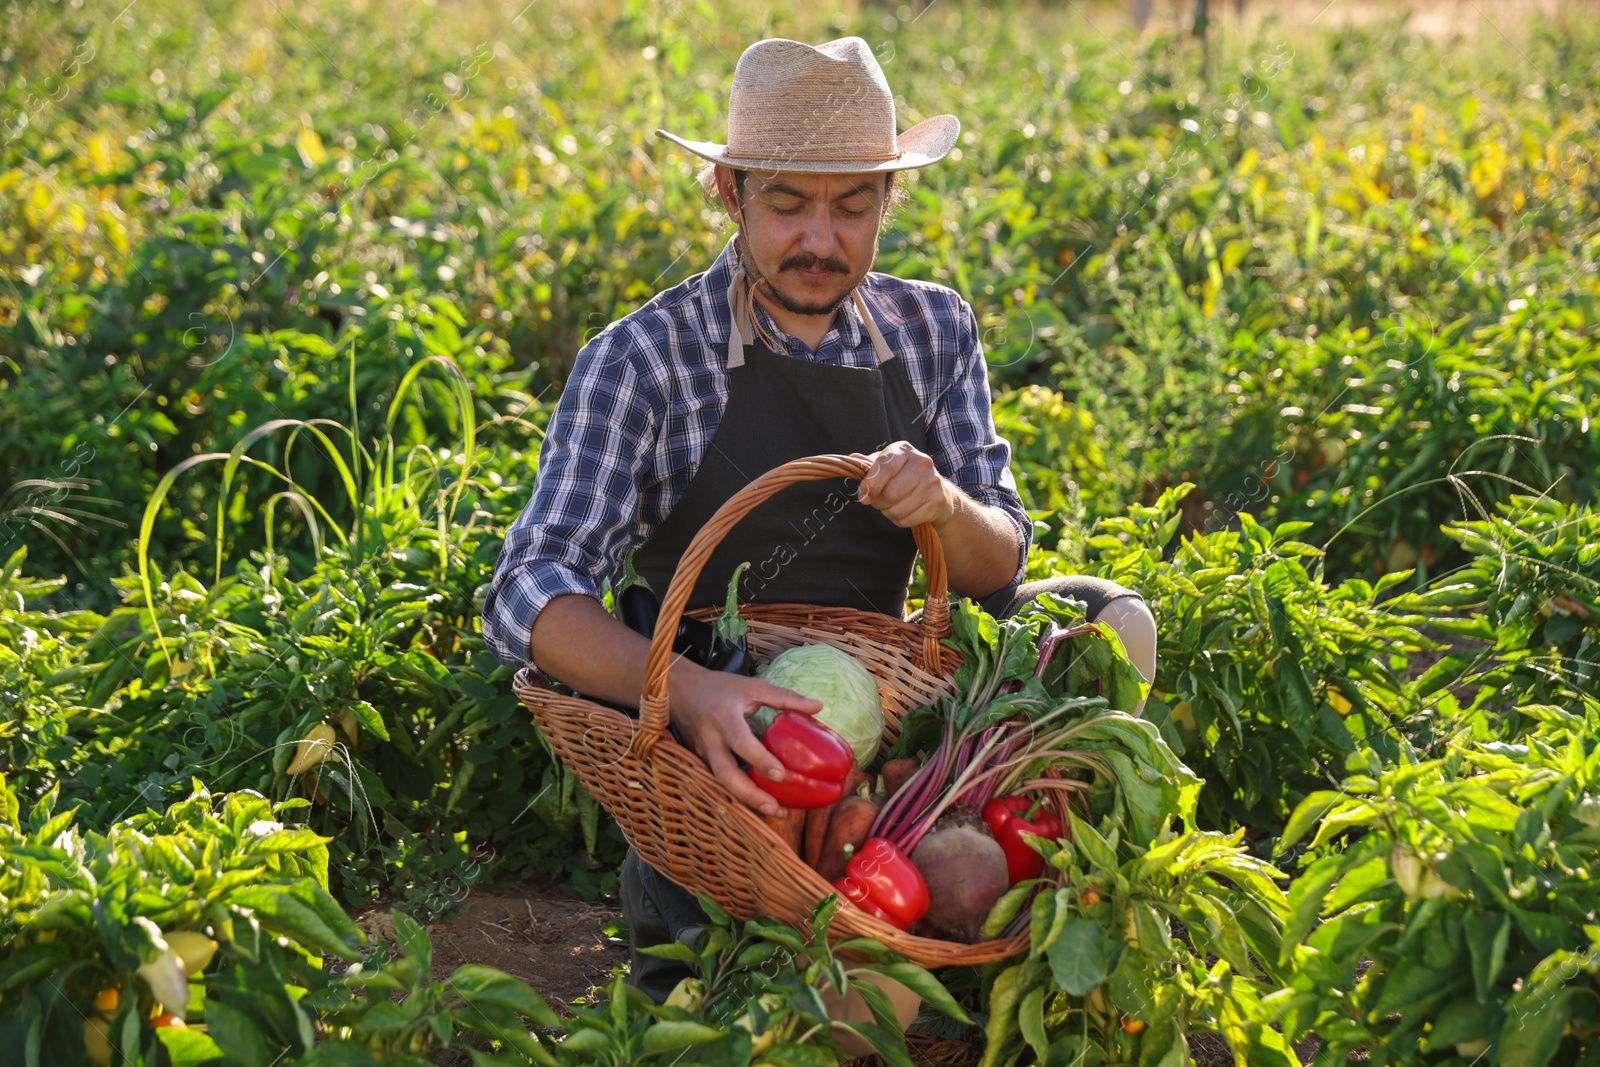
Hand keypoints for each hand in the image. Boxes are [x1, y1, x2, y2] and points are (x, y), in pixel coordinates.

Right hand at [666, 663, 822, 815]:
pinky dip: (739, 793)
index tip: (781, 775)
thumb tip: (818, 706)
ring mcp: (703, 753)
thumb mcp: (753, 687)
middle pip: (725, 774)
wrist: (681, 691)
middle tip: (775, 808)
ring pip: (721, 784)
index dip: (760, 760)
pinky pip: (720, 780)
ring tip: (774, 811)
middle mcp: (711, 740)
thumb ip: (785, 697)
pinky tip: (760, 801)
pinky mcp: (702, 761)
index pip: (741, 742)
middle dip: (749, 795)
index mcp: (724, 718)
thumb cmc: (721, 688)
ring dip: (746, 800)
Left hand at [851, 441, 956, 527]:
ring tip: (894, 506)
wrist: (940, 493)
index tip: (863, 498)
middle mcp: (921, 462)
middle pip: (889, 493)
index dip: (870, 485)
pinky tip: (906, 512)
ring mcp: (932, 481)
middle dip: (879, 503)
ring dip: (889, 513)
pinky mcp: (938, 501)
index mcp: (904, 450)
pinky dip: (901, 521)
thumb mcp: (887, 466)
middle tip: (881, 502)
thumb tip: (852, 458)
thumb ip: (869, 464)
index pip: (884, 466)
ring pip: (897, 510)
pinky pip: (908, 520)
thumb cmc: (904, 477)